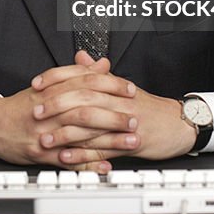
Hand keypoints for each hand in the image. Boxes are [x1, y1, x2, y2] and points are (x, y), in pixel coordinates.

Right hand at [0, 54, 129, 167]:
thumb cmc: (21, 106)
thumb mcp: (47, 85)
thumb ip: (77, 74)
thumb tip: (102, 64)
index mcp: (51, 90)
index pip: (85, 82)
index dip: (110, 85)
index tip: (130, 90)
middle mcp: (48, 110)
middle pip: (85, 108)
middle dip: (114, 114)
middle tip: (135, 117)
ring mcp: (45, 133)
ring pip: (81, 134)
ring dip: (109, 140)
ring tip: (130, 141)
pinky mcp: (42, 153)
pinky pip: (69, 160)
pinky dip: (89, 164)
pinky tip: (106, 164)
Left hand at [33, 52, 196, 165]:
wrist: (177, 124)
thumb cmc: (147, 106)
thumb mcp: (122, 85)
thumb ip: (97, 73)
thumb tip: (80, 57)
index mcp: (112, 84)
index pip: (79, 76)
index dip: (56, 79)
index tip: (36, 84)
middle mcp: (115, 100)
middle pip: (81, 99)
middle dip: (55, 106)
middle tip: (36, 112)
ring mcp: (121, 122)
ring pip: (89, 126)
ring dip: (64, 134)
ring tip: (45, 140)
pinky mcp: (127, 143)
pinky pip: (100, 149)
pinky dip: (82, 154)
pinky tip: (66, 156)